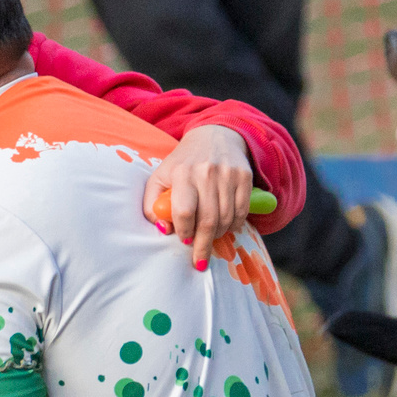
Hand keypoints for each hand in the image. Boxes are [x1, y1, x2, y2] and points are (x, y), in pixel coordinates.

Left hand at [142, 123, 254, 269]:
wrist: (214, 136)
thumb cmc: (182, 164)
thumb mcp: (159, 178)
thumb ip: (152, 205)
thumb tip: (163, 229)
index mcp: (182, 172)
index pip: (184, 211)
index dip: (183, 231)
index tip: (184, 240)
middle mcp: (206, 172)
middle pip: (207, 220)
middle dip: (203, 245)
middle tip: (199, 260)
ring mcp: (228, 174)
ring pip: (225, 219)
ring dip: (217, 235)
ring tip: (209, 238)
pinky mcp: (244, 177)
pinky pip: (241, 212)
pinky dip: (233, 225)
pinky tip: (225, 227)